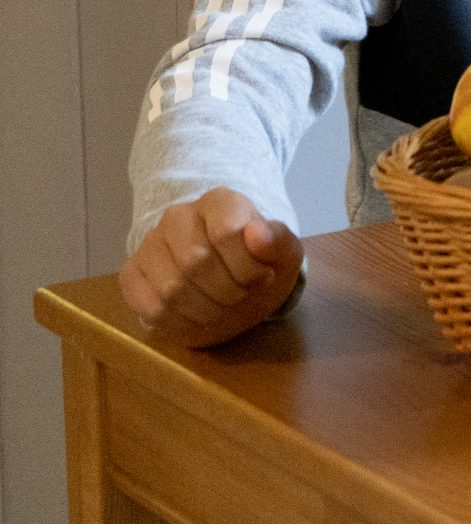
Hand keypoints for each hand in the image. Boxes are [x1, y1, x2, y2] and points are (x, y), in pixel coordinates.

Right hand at [119, 189, 304, 348]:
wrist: (236, 284)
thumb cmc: (260, 264)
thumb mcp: (284, 254)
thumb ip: (277, 241)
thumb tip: (256, 233)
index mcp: (219, 201)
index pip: (228, 233)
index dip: (248, 267)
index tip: (262, 277)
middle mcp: (178, 216)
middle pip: (196, 263)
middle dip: (227, 291)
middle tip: (241, 295)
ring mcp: (150, 244)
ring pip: (171, 288)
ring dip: (205, 309)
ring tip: (222, 306)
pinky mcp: (132, 274)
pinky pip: (151, 307)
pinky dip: (180, 322)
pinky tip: (197, 315)